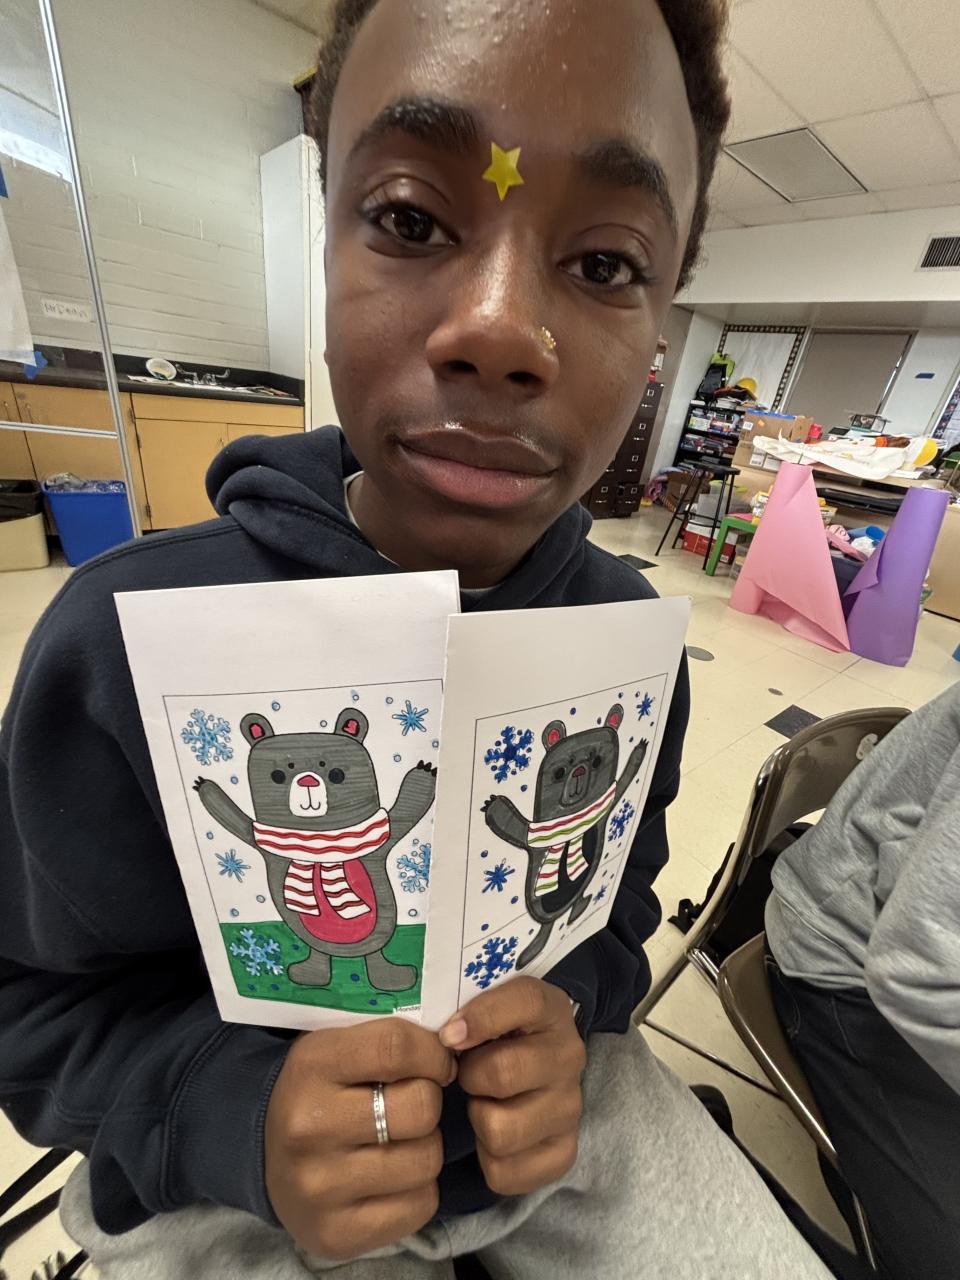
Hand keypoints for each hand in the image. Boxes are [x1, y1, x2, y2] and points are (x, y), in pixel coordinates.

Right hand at [265, 1020, 455, 1260]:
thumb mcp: (337, 1048)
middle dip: (428, 1101)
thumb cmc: (318, 1091)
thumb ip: (387, 1040)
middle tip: (411, 1104)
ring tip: (399, 1141)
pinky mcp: (336, 1233)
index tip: (437, 1062)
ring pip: (427, 1159)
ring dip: (425, 1146)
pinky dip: (419, 1189)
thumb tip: (454, 1046)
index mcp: (311, 1067)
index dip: (433, 1053)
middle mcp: (310, 1128)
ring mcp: (320, 1187)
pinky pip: (421, 1205)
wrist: (264, 1155)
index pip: (396, 1048)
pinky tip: (393, 1177)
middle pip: (421, 1108)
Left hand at [442, 977, 585, 1196]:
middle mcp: (568, 1056)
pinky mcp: (563, 1152)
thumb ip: (466, 1010)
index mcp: (550, 1009)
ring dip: (478, 1120)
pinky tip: (493, 1135)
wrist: (537, 1065)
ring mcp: (570, 1108)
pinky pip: (506, 1173)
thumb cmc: (497, 1035)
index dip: (481, 1018)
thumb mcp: (489, 1005)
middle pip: (502, 1073)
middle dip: (471, 1077)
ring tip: (482, 1105)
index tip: (448, 1035)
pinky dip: (488, 1160)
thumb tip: (442, 1039)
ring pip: (500, 1131)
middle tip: (467, 1075)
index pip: (525, 1002)